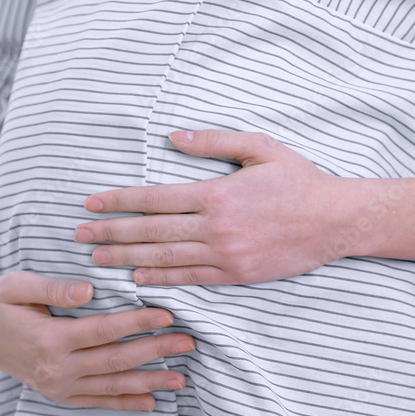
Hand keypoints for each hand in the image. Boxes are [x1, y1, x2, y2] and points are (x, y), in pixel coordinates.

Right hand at [0, 271, 193, 410]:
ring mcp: (58, 387)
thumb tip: (88, 292)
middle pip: (116, 361)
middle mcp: (57, 369)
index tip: (168, 314)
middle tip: (189, 342)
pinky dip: (125, 404)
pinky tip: (152, 403)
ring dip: (149, 383)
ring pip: (112, 386)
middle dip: (156, 352)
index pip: (104, 331)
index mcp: (49, 340)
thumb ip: (53, 288)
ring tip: (181, 379)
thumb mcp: (17, 285)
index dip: (138, 322)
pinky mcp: (59, 395)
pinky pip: (98, 402)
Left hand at [73, 130, 348, 284]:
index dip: (119, 201)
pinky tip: (137, 276)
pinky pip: (191, 278)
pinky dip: (161, 277)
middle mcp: (216, 226)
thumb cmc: (299, 181)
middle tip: (77, 236)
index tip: (91, 204)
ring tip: (97, 258)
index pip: (155, 198)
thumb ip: (215, 142)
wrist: (336, 221)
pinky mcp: (237, 275)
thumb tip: (176, 137)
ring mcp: (226, 254)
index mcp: (217, 192)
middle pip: (151, 230)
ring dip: (126, 257)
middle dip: (111, 232)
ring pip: (165, 256)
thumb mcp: (260, 148)